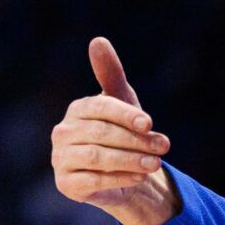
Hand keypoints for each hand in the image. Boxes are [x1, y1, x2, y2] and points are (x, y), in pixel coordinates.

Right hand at [51, 36, 180, 224]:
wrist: (124, 178)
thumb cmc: (124, 136)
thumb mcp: (124, 104)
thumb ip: (112, 76)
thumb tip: (98, 41)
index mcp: (78, 110)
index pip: (100, 108)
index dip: (125, 114)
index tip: (150, 123)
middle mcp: (63, 133)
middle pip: (101, 134)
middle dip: (135, 140)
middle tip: (164, 146)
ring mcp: (61, 158)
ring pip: (97, 157)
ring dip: (129, 160)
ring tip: (155, 163)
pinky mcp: (66, 184)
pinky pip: (93, 180)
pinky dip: (119, 178)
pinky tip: (139, 177)